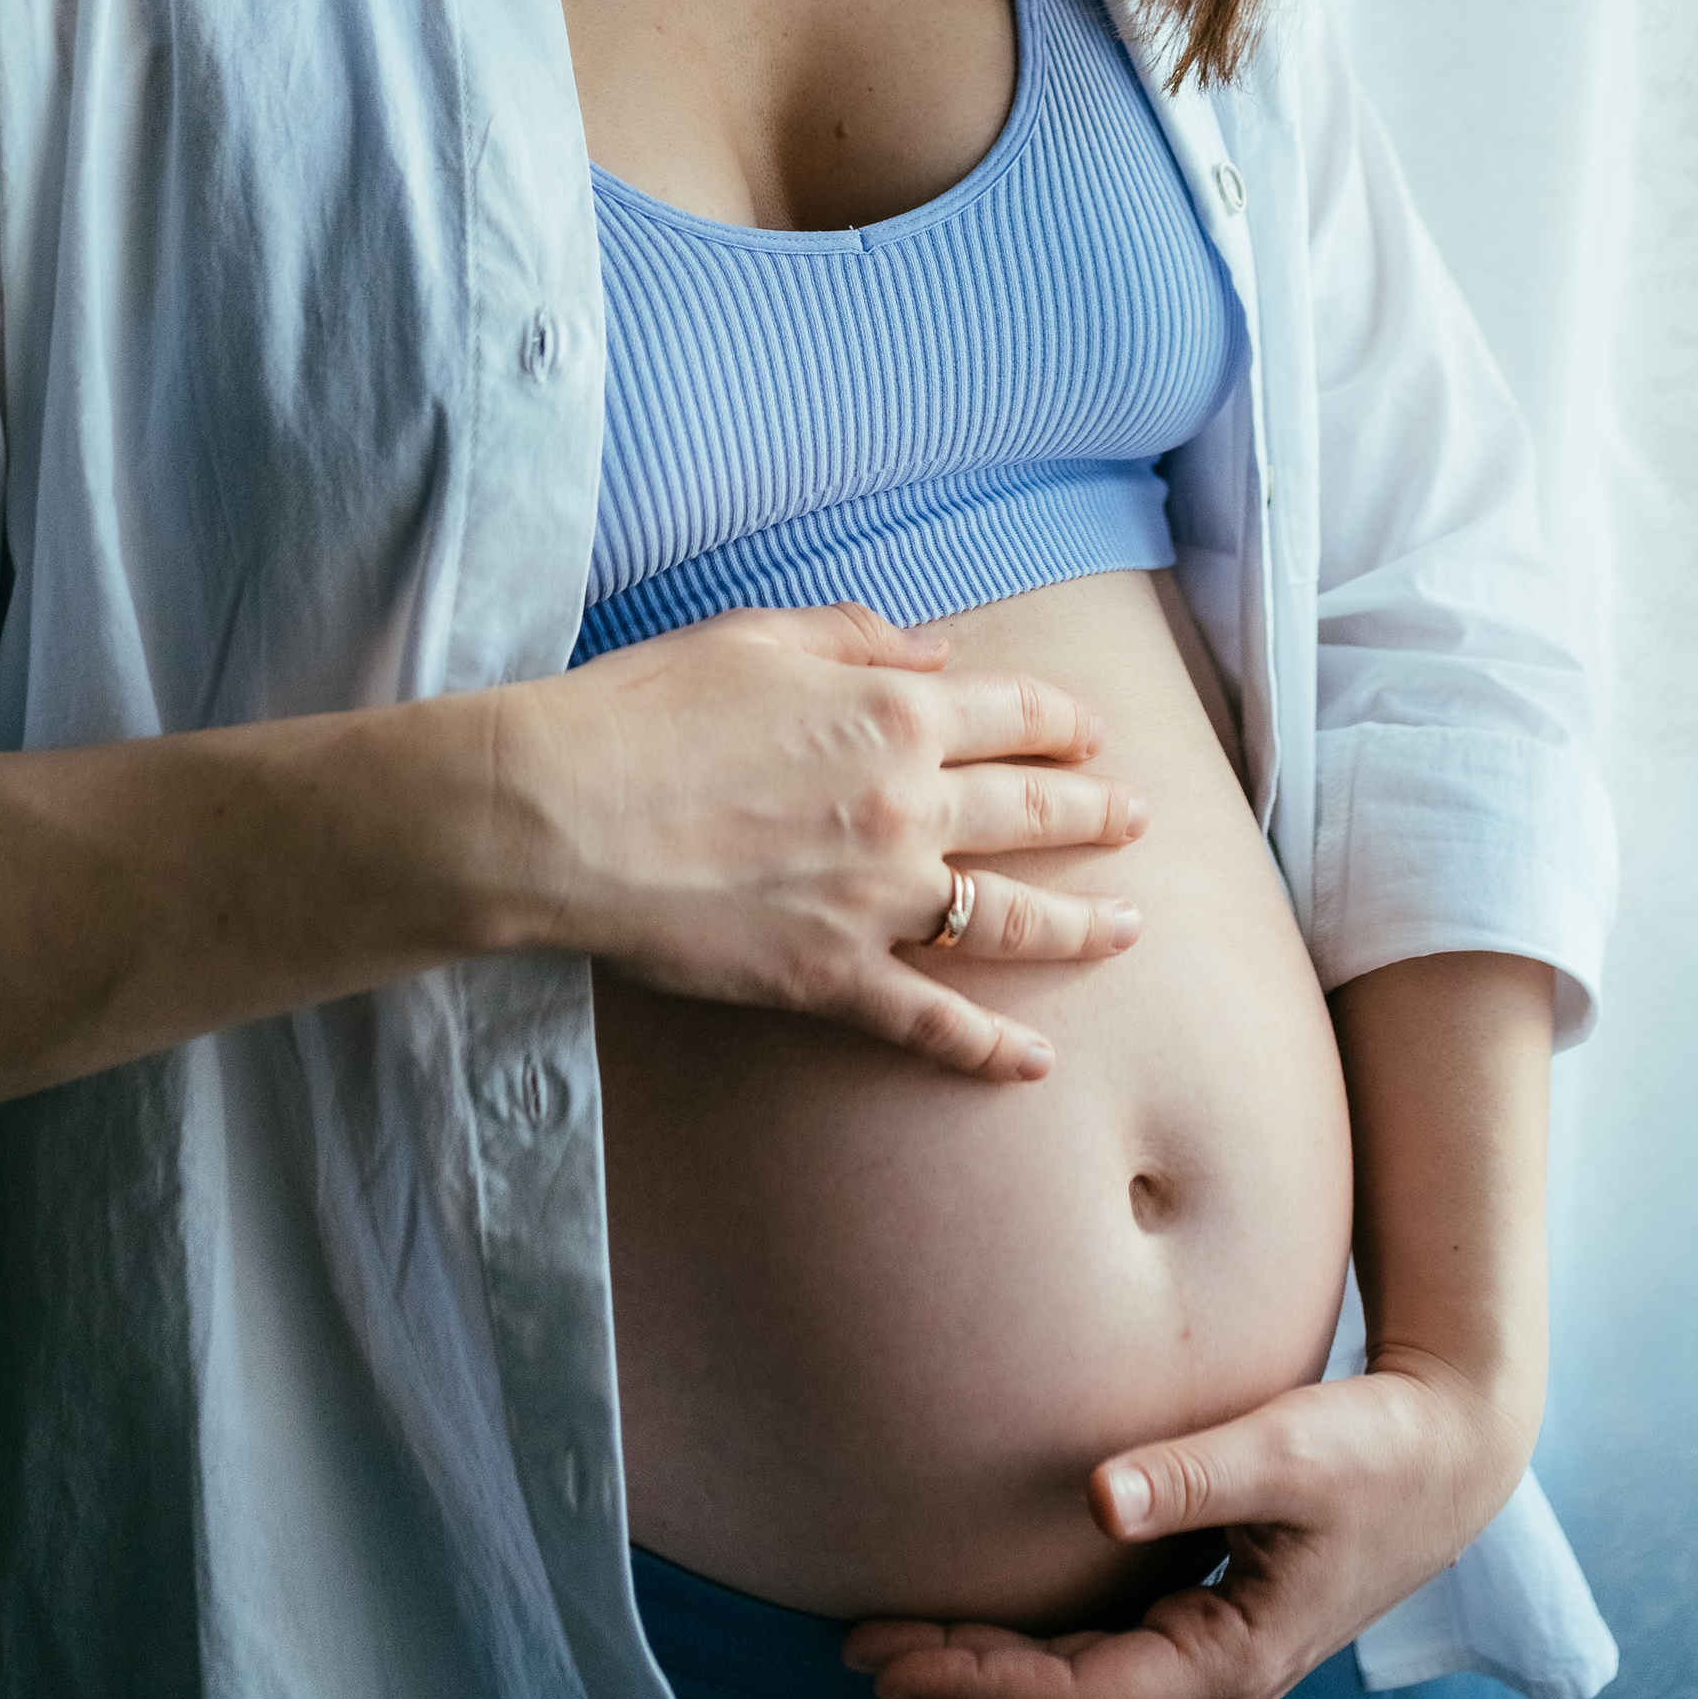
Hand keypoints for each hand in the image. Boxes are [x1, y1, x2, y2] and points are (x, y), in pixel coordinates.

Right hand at [517, 601, 1147, 1081]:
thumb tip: (937, 650)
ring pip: (1013, 920)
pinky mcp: (832, 977)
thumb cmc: (643, 709)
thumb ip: (859, 637)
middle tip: (1139, 820)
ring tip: (1128, 928)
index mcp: (893, 711)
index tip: (1091, 735)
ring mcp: (877, 899)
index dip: (1066, 724)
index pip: (1018, 713)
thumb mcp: (755, 635)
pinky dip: (991, 1048)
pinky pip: (934, 1021)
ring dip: (1082, 926)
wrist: (557, 813)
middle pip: (1037, 813)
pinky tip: (1035, 1063)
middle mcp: (906, 804)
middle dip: (1100, 816)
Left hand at [843, 1348, 1537, 1698]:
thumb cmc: (1378, 1447)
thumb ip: (1195, 1472)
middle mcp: (1217, 1678)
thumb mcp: (1289, 1448)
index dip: (978, 1679)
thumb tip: (1094, 1495)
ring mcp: (1218, 1662)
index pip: (1077, 1689)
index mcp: (1230, 1655)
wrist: (1453, 1451)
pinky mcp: (1217, 1627)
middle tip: (861, 1674)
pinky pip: (1115, 1691)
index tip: (893, 1654)